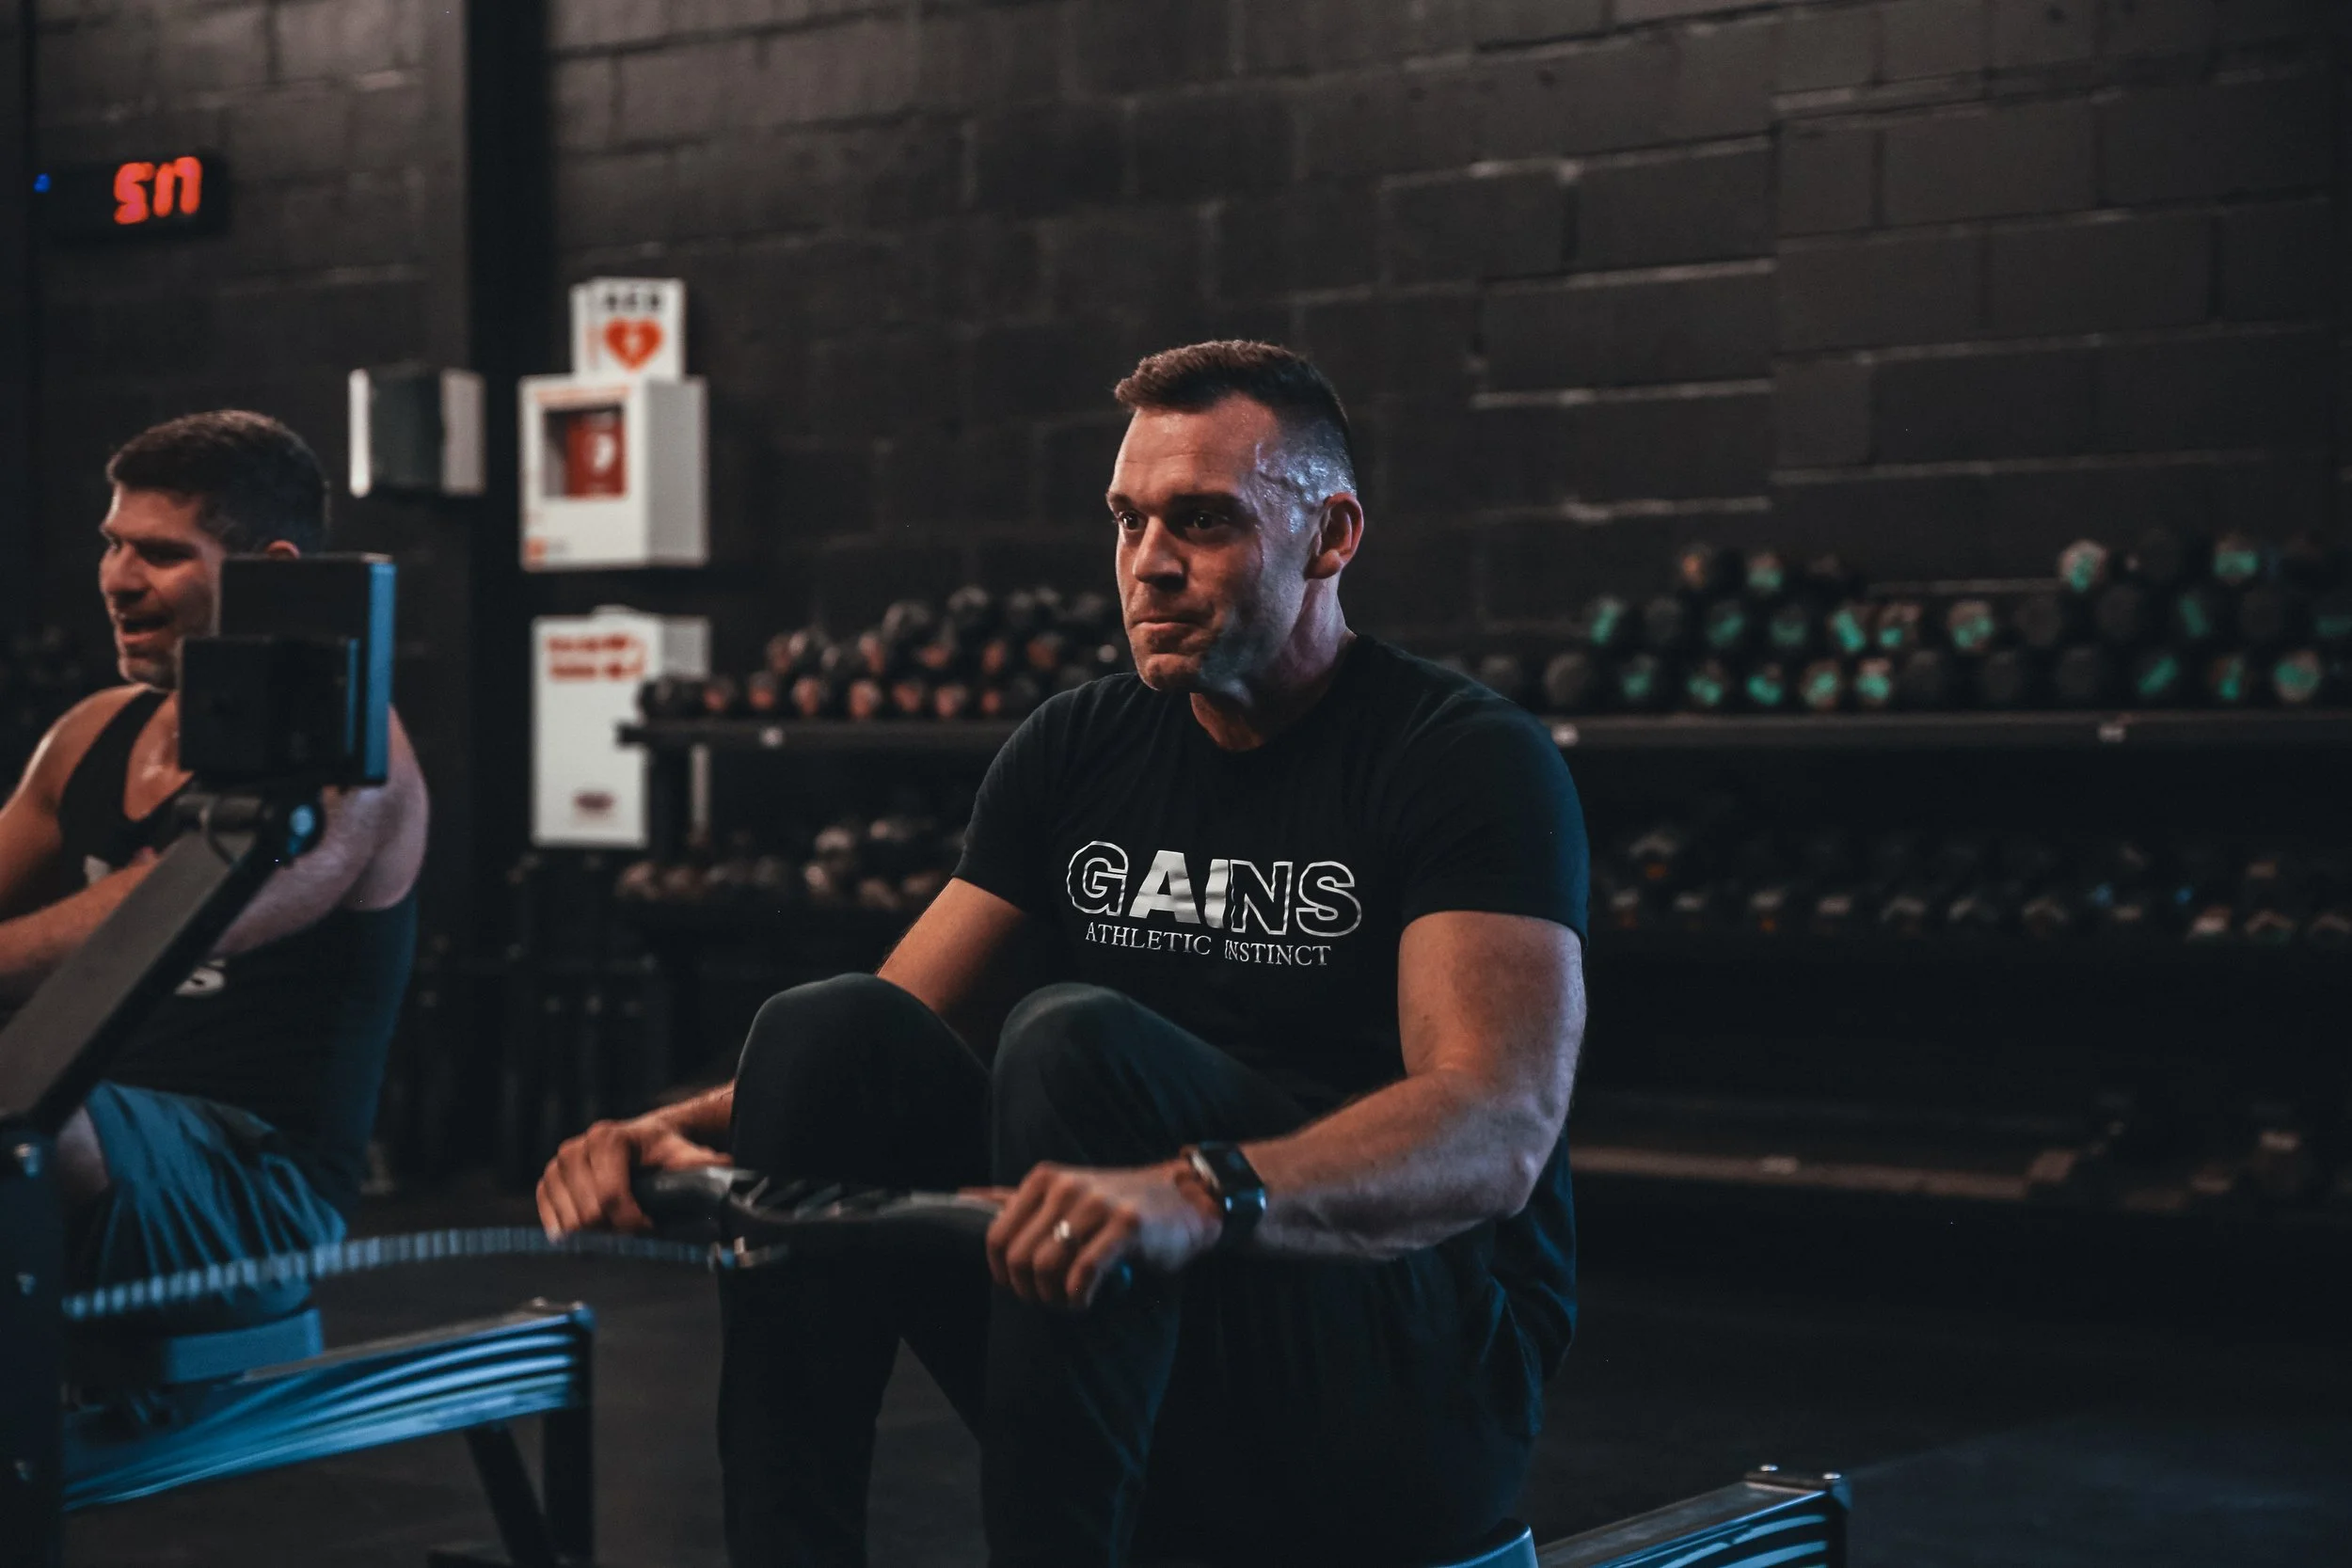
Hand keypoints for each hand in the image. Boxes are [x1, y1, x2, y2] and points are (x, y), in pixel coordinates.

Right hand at [537, 1115, 727, 1237]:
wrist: (640, 1140)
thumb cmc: (663, 1149)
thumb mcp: (683, 1153)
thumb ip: (701, 1163)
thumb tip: (725, 1170)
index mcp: (608, 1139)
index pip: (610, 1197)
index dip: (631, 1222)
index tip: (651, 1229)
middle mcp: (576, 1148)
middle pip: (588, 1214)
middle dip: (614, 1231)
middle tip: (637, 1233)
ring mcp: (557, 1165)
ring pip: (568, 1223)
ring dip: (594, 1236)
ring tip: (619, 1230)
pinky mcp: (547, 1182)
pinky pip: (552, 1221)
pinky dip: (571, 1234)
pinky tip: (595, 1231)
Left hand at [983, 1161, 1223, 1309]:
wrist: (1187, 1200)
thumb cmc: (1120, 1203)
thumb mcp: (1064, 1192)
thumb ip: (1016, 1198)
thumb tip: (963, 1197)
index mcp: (1045, 1179)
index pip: (995, 1237)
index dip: (1003, 1273)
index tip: (1025, 1285)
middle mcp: (1066, 1187)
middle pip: (1018, 1258)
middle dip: (1029, 1291)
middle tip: (1050, 1298)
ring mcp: (1097, 1205)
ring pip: (1045, 1268)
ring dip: (1054, 1299)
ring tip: (1070, 1300)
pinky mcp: (1126, 1227)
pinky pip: (1082, 1275)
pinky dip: (1078, 1298)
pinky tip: (1088, 1299)